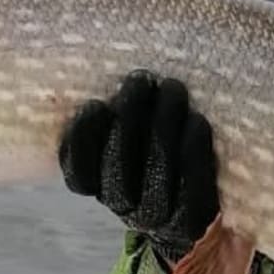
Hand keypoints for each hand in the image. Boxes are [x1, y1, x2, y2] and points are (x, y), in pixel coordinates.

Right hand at [59, 69, 219, 270]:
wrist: (194, 212)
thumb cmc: (154, 153)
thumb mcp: (128, 136)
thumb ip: (115, 114)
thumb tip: (100, 54)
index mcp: (98, 186)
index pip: (77, 173)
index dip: (82, 140)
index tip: (95, 104)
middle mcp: (123, 205)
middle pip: (116, 168)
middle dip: (128, 118)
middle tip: (140, 79)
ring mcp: (156, 217)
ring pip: (155, 174)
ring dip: (163, 126)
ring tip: (172, 88)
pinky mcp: (192, 220)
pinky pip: (192, 185)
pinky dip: (194, 150)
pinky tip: (196, 121)